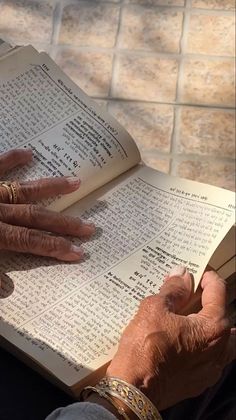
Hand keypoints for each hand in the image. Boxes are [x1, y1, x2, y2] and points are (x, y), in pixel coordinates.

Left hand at [0, 149, 94, 261]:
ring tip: (76, 182)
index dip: (54, 246)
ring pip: (24, 189)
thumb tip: (8, 290)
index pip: (30, 240)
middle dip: (63, 222)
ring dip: (51, 187)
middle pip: (35, 215)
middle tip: (89, 226)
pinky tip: (28, 153)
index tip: (78, 252)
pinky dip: (12, 159)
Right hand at [107, 268, 234, 410]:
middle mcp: (219, 348)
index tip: (196, 272)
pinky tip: (182, 340)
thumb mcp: (155, 308)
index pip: (218, 291)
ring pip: (219, 339)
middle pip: (222, 315)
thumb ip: (174, 290)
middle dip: (208, 301)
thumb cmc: (145, 347)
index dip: (207, 276)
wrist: (134, 390)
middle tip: (189, 293)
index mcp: (213, 327)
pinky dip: (199, 344)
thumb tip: (182, 274)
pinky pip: (207, 357)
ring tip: (189, 316)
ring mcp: (211, 368)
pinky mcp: (199, 381)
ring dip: (207, 324)